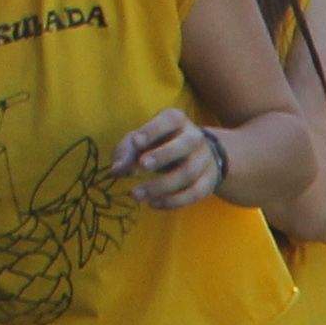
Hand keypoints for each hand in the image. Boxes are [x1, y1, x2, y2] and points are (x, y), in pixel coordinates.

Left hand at [111, 109, 227, 209]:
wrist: (195, 155)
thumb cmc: (159, 144)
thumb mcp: (141, 140)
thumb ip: (127, 151)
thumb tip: (116, 170)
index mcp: (177, 120)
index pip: (169, 120)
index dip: (152, 131)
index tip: (136, 142)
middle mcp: (195, 137)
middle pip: (185, 145)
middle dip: (163, 155)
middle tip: (142, 165)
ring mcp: (205, 160)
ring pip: (188, 173)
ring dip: (161, 186)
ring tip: (136, 194)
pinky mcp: (209, 181)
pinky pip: (195, 193)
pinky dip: (173, 201)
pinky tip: (153, 204)